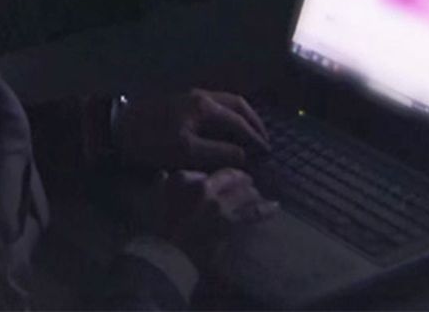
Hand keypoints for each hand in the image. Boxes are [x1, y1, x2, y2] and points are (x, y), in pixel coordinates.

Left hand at [115, 89, 269, 170]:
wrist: (114, 127)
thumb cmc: (149, 141)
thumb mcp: (185, 151)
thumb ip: (217, 152)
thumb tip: (244, 155)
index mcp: (204, 106)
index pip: (239, 121)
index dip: (255, 138)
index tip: (266, 152)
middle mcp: (201, 95)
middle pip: (237, 104)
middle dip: (253, 122)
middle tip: (263, 139)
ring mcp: (189, 95)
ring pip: (225, 102)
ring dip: (241, 116)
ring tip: (248, 133)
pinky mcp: (180, 101)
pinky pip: (214, 104)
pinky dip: (227, 115)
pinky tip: (225, 128)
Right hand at [152, 168, 278, 266]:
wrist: (166, 256)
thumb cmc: (157, 230)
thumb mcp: (153, 202)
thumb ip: (161, 185)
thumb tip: (162, 173)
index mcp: (183, 180)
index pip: (205, 172)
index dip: (215, 177)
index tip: (220, 179)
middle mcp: (204, 188)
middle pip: (230, 178)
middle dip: (240, 178)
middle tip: (247, 180)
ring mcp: (219, 204)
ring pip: (244, 192)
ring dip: (252, 192)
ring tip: (256, 193)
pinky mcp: (231, 222)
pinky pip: (253, 213)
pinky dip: (266, 209)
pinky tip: (275, 206)